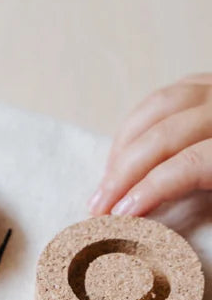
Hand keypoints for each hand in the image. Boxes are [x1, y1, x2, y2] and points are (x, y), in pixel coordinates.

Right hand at [88, 74, 211, 217]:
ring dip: (123, 146)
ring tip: (107, 180)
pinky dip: (140, 121)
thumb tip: (144, 211)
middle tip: (98, 206)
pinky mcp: (210, 83)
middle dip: (123, 173)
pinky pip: (167, 93)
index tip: (120, 216)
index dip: (149, 190)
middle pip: (164, 135)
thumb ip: (195, 187)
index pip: (189, 164)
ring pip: (159, 107)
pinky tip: (128, 147)